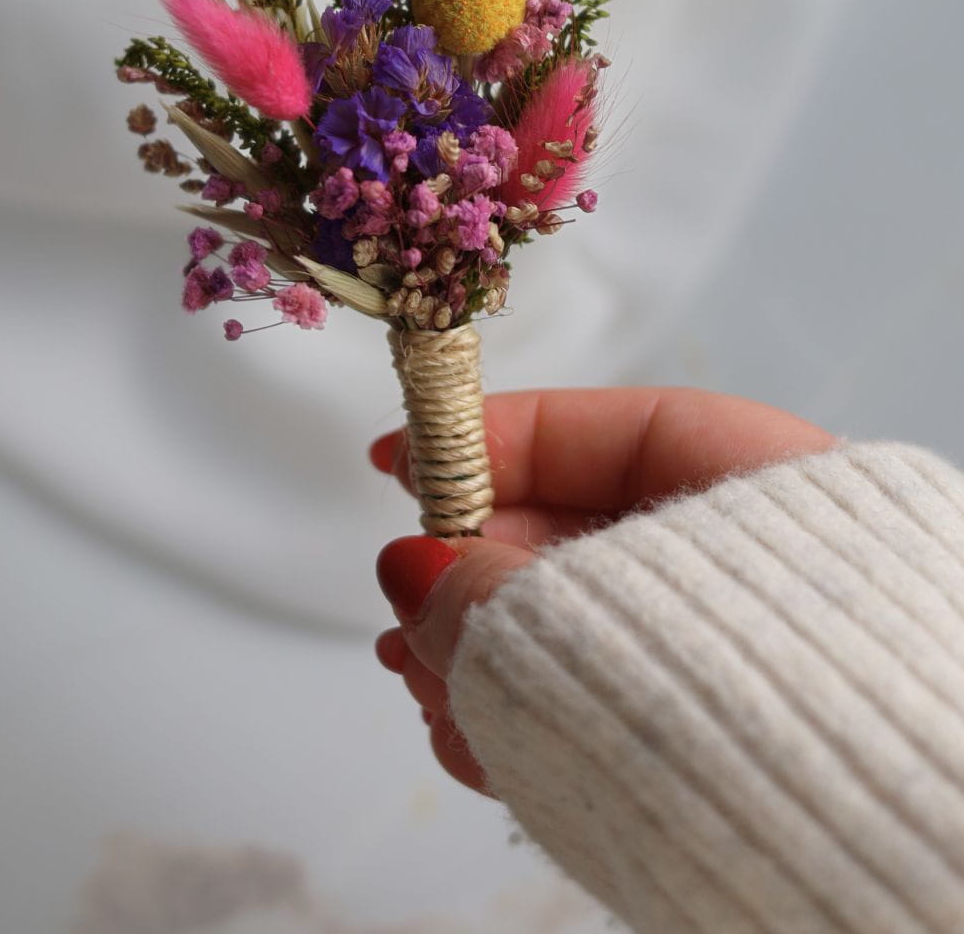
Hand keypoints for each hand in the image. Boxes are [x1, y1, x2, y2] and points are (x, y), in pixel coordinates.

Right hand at [372, 386, 833, 793]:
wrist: (890, 860)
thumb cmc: (788, 707)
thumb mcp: (607, 618)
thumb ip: (492, 589)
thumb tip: (410, 570)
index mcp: (764, 485)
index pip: (610, 432)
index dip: (495, 438)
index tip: (404, 458)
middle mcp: (752, 565)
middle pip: (582, 534)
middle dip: (474, 569)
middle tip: (405, 599)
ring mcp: (731, 653)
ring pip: (582, 629)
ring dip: (485, 650)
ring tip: (422, 679)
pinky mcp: (712, 737)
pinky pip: (603, 704)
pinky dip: (528, 713)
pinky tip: (467, 736)